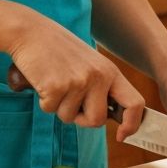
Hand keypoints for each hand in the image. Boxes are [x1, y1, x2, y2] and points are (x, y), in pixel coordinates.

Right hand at [7, 16, 144, 140]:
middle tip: (68, 99)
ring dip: (59, 107)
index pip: (135, 103)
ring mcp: (79, 81)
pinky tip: (44, 80)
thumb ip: (101, 87)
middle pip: (97, 121)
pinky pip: (50, 110)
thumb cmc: (59, 51)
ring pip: (70, 118)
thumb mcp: (90, 64)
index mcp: (110, 71)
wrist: (31, 32)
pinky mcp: (57, 86)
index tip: (122, 135)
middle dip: (81, 118)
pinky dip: (44, 101)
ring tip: (55, 82)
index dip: (132, 124)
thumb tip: (106, 118)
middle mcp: (99, 76)